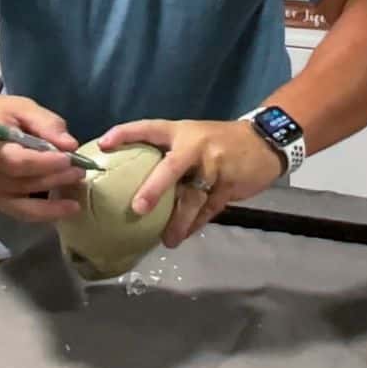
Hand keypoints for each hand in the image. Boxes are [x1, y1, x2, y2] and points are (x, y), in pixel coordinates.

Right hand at [0, 90, 84, 222]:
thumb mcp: (23, 106)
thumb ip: (47, 124)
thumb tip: (70, 145)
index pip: (15, 160)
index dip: (44, 163)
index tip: (69, 158)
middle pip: (21, 183)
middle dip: (54, 179)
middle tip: (80, 171)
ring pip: (21, 204)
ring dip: (52, 200)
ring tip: (76, 189)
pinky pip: (18, 212)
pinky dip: (42, 213)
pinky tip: (62, 208)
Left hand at [98, 118, 281, 247]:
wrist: (263, 142)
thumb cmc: (219, 141)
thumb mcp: (193, 136)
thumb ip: (170, 152)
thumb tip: (136, 174)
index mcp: (181, 132)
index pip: (148, 128)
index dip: (125, 134)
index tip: (103, 144)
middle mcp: (195, 147)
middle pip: (171, 167)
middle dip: (154, 189)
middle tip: (137, 209)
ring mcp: (214, 167)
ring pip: (192, 198)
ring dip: (178, 221)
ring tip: (166, 239)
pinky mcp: (228, 186)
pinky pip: (208, 209)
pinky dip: (195, 224)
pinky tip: (183, 235)